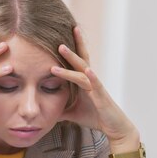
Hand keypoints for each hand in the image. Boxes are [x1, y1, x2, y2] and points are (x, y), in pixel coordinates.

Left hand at [50, 27, 138, 145]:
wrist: (113, 128)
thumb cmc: (94, 116)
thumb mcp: (71, 112)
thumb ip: (59, 108)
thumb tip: (43, 110)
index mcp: (84, 82)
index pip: (76, 62)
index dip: (70, 50)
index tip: (59, 35)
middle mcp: (90, 80)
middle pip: (80, 59)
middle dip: (72, 45)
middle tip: (64, 29)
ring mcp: (96, 87)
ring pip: (82, 69)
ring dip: (72, 58)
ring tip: (61, 48)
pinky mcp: (102, 97)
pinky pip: (96, 85)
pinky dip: (92, 77)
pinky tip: (87, 70)